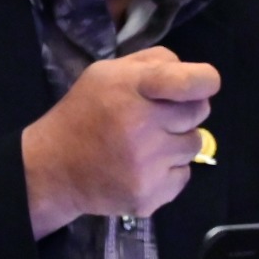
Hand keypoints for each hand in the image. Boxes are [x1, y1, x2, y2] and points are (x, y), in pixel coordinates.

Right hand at [22, 48, 218, 237]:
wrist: (54, 169)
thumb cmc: (86, 112)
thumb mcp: (109, 72)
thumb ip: (154, 62)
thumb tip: (192, 73)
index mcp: (133, 88)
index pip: (190, 82)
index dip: (204, 81)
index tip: (202, 85)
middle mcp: (142, 125)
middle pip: (199, 112)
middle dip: (183, 112)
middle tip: (156, 117)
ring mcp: (147, 165)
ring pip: (193, 145)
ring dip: (176, 142)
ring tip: (145, 144)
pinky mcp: (149, 195)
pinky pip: (184, 176)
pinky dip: (169, 171)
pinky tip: (142, 167)